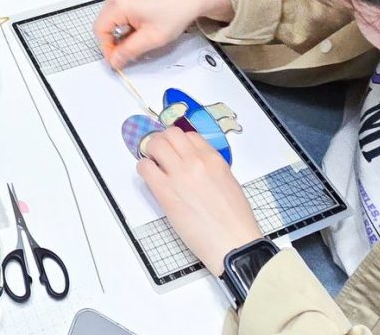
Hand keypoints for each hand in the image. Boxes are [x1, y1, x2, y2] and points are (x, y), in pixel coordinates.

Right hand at [94, 0, 231, 68]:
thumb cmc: (174, 14)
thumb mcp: (152, 38)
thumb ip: (129, 51)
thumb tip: (113, 62)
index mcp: (118, 4)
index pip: (100, 30)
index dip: (106, 48)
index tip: (118, 61)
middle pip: (102, 22)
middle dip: (112, 40)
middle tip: (128, 52)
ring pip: (109, 17)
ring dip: (118, 31)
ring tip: (136, 39)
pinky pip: (116, 9)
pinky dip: (122, 22)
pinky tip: (138, 27)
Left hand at [137, 127, 261, 274]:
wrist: (233, 245)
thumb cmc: (235, 221)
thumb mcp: (229, 183)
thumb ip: (211, 168)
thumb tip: (194, 163)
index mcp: (214, 160)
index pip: (189, 135)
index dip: (180, 143)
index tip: (176, 151)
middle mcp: (195, 162)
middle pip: (170, 134)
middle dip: (163, 141)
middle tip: (161, 154)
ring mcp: (179, 175)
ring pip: (155, 144)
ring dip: (151, 152)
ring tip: (154, 164)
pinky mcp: (165, 191)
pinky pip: (145, 167)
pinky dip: (144, 168)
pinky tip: (150, 178)